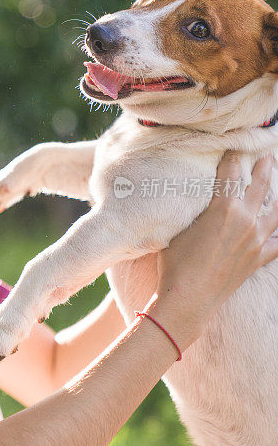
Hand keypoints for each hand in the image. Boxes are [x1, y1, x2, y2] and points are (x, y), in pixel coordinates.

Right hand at [154, 150, 277, 341]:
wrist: (189, 298)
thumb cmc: (177, 262)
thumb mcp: (181, 227)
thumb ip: (195, 208)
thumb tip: (197, 197)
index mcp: (224, 208)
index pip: (231, 173)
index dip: (232, 157)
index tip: (234, 147)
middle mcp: (246, 220)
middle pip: (260, 185)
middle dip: (264, 167)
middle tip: (267, 155)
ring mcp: (256, 239)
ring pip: (276, 210)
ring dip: (277, 195)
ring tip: (277, 183)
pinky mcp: (259, 257)